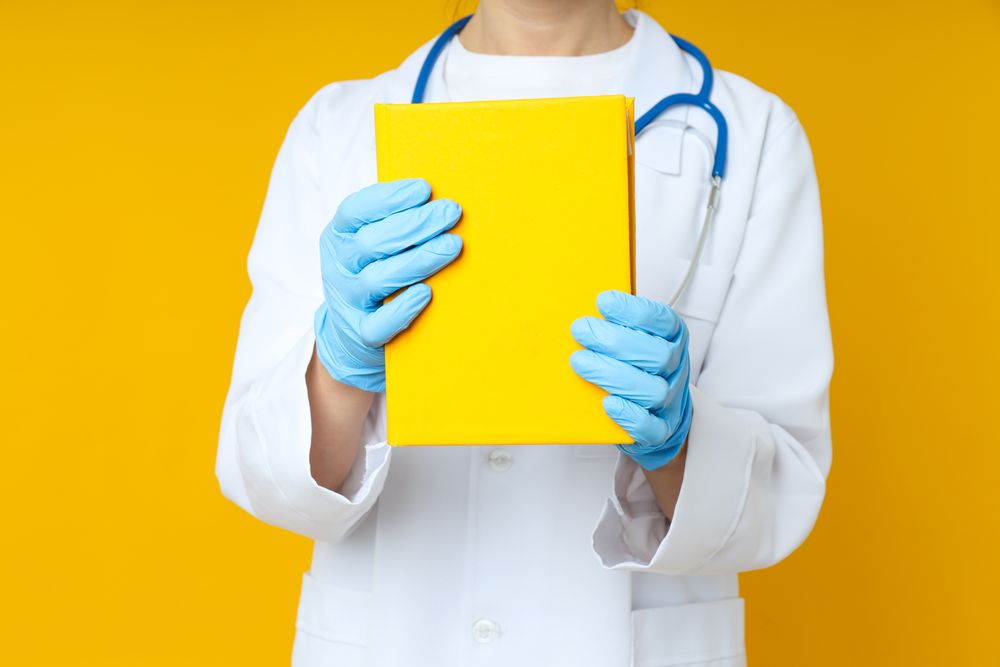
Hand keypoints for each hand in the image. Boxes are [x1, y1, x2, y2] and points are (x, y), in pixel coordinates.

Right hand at [314, 178, 461, 391]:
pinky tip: (427, 293)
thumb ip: (393, 221)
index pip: (355, 211)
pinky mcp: (362, 333)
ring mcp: (348, 301)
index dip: (389, 198)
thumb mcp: (371, 242)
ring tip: (452, 245)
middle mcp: (338, 267)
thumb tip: (437, 197)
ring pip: (379, 279)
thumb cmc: (373, 271)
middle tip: (450, 212)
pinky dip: (404, 308)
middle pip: (372, 242)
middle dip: (416, 224)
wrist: (350, 333)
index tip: (424, 189)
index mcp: (338, 236)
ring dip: (419, 260)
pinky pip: (381, 323)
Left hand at [569, 290, 692, 469]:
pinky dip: (628, 414)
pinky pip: (650, 426)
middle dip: (615, 341)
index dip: (634, 310)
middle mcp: (675, 368)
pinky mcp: (660, 429)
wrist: (658, 412)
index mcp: (673, 338)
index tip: (603, 302)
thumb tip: (583, 314)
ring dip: (613, 375)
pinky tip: (607, 402)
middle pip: (657, 355)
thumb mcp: (636, 338)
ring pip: (652, 390)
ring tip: (580, 362)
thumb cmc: (638, 367)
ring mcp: (670, 400)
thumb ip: (617, 324)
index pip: (663, 320)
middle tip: (582, 331)